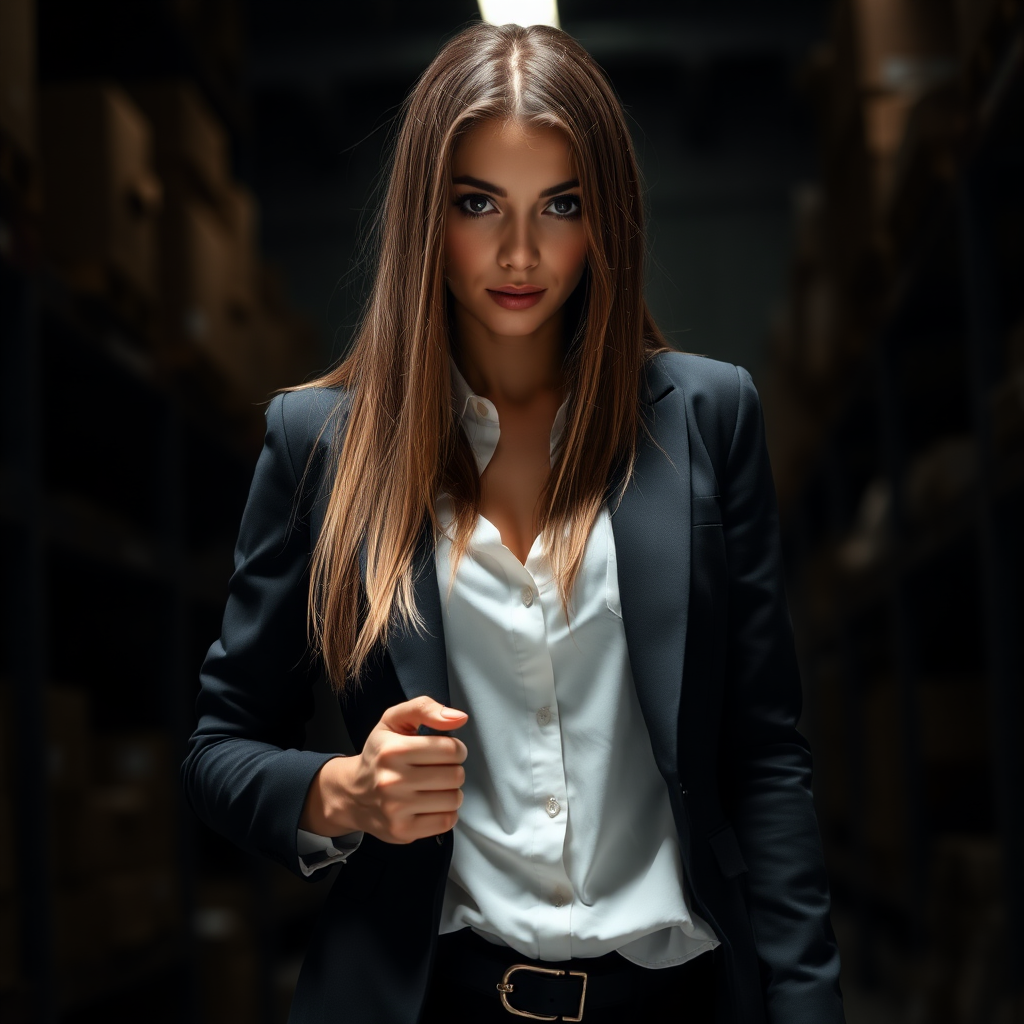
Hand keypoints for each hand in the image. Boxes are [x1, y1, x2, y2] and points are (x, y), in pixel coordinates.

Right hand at [300, 696, 467, 843]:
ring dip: (450, 792)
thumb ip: (425, 708)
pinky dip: (445, 812)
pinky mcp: (403, 831)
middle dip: (453, 770)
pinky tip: (430, 803)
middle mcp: (392, 781)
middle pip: (455, 775)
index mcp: (393, 750)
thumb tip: (460, 717)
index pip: (451, 749)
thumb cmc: (379, 754)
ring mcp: (396, 809)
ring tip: (434, 786)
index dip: (456, 748)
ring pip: (454, 799)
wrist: (352, 794)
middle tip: (438, 769)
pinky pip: (447, 821)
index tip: (446, 751)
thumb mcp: (394, 720)